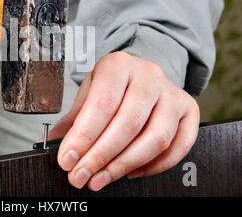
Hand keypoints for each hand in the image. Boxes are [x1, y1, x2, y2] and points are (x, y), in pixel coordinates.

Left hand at [49, 51, 198, 190]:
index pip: (102, 104)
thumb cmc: (111, 84)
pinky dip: (154, 166)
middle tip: (80, 176)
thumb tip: (54, 143)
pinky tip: (130, 172)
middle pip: (128, 124)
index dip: (84, 136)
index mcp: (118, 65)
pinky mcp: (189, 110)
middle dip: (100, 156)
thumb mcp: (89, 91)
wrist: (139, 74)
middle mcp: (149, 75)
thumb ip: (74, 117)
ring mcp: (172, 93)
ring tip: (100, 178)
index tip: (67, 159)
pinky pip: (178, 147)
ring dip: (124, 165)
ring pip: (155, 138)